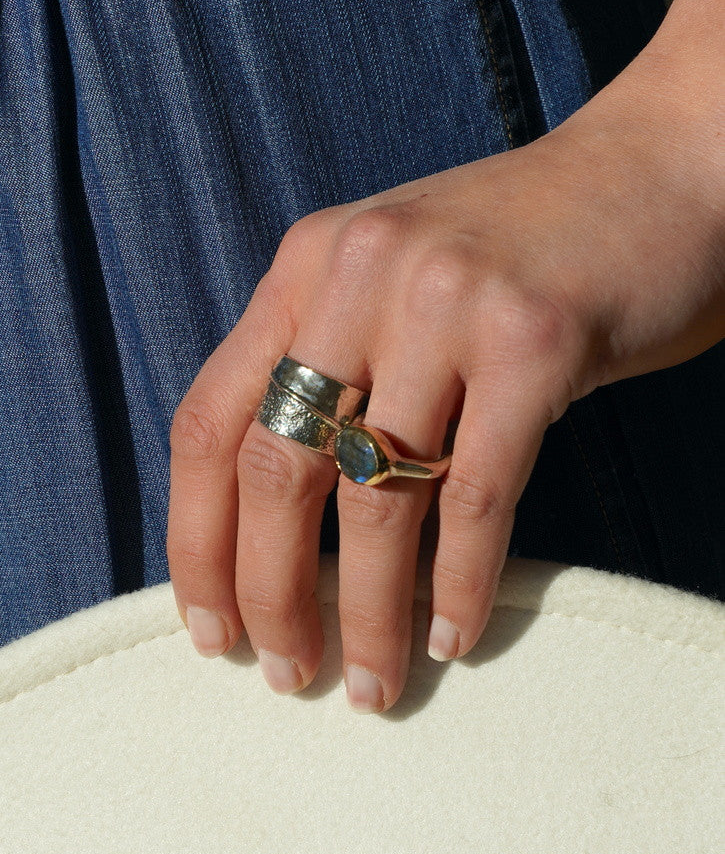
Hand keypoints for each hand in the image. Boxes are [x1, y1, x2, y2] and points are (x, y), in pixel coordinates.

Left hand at [167, 25, 723, 711]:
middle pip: (274, 468)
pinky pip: (475, 497)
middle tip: (286, 675)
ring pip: (373, 498)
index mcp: (307, 266)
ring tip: (369, 683)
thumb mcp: (396, 280)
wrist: (660, 170)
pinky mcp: (534, 340)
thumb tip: (276, 527)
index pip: (207, 422)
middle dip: (270, 595)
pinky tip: (451, 635)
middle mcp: (360, 273)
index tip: (211, 628)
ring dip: (366, 614)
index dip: (193, 542)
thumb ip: (332, 364)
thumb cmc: (522, 251)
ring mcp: (447, 302)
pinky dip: (456, 584)